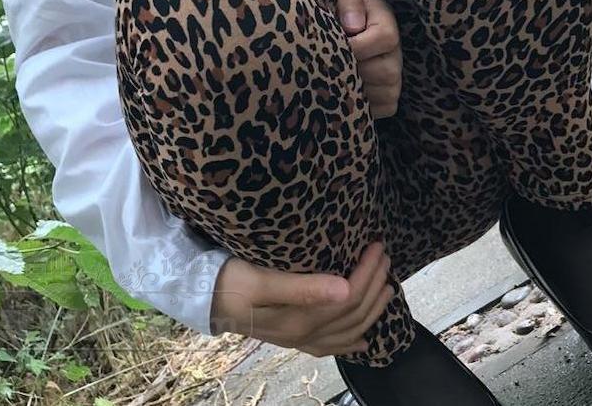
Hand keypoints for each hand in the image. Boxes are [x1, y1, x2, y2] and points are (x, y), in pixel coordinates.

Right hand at [210, 242, 393, 356]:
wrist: (204, 299)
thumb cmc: (231, 280)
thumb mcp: (261, 280)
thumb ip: (303, 288)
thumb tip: (345, 289)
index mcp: (300, 320)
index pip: (349, 297)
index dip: (368, 272)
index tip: (377, 245)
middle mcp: (305, 334)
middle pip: (353, 312)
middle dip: (375, 282)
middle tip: (384, 254)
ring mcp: (301, 340)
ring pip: (349, 330)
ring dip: (372, 307)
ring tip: (387, 283)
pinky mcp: (295, 338)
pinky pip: (332, 344)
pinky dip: (353, 338)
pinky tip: (363, 335)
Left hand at [334, 0, 402, 118]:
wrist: (338, 18)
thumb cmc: (336, 2)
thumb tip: (353, 26)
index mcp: (387, 22)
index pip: (385, 39)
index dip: (357, 46)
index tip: (334, 43)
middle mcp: (397, 50)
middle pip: (387, 71)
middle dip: (355, 70)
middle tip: (331, 64)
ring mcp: (395, 74)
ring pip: (386, 93)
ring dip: (357, 89)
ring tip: (336, 76)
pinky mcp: (389, 95)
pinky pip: (383, 109)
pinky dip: (363, 106)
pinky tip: (345, 91)